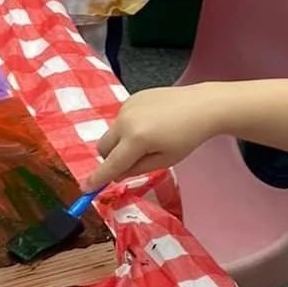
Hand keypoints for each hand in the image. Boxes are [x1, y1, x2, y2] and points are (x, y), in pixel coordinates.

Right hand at [86, 84, 223, 189]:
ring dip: (121, 142)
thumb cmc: (187, 137)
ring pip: (111, 133)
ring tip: (150, 138)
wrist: (202, 106)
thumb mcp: (164, 161)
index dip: (97, 179)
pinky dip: (129, 127)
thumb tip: (116, 173)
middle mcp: (125, 121)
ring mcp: (127, 106)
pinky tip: (152, 124)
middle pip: (102, 147)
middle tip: (132, 161)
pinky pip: (121, 120)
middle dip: (111, 159)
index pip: (111, 164)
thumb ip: (136, 169)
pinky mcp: (131, 97)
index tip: (85, 189)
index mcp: (136, 139)